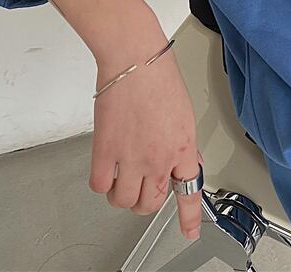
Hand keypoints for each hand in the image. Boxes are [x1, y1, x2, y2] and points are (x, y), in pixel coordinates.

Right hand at [88, 35, 203, 239]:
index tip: (188, 231)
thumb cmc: (158, 75)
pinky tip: (105, 169)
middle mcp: (159, 159)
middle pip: (150, 203)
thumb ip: (180, 142)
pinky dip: (101, 182)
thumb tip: (178, 160)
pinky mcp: (106, 152)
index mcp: (183, 147)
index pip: (190, 191)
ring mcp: (132, 158)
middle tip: (140, 186)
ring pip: (124, 201)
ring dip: (121, 194)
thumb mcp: (183, 113)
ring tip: (120, 177)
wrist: (135, 59)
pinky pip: (101, 185)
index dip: (189, 217)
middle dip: (145, 200)